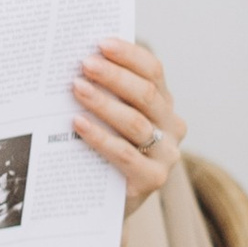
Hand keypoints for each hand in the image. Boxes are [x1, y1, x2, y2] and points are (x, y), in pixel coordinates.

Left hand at [72, 35, 184, 213]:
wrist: (107, 203)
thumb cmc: (103, 149)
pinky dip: (100, 137)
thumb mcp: (108, 117)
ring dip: (104, 103)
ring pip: (136, 122)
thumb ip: (103, 91)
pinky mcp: (153, 179)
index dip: (129, 55)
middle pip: (145, 94)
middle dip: (113, 76)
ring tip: (76, 88)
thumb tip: (76, 56)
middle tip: (84, 63)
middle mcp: (171, 126)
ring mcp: (166, 154)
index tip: (100, 43)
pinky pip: (125, 154)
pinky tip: (78, 125)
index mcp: (163, 103)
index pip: (153, 71)